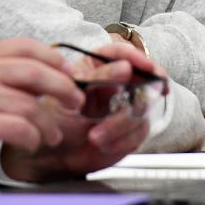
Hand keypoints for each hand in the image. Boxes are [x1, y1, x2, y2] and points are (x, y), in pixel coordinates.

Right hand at [0, 38, 83, 186]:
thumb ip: (7, 75)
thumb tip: (50, 75)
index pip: (25, 46)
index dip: (53, 57)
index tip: (69, 71)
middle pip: (35, 71)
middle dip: (64, 87)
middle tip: (76, 101)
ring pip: (32, 106)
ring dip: (50, 124)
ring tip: (52, 134)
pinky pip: (22, 129)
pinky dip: (34, 138)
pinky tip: (32, 142)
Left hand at [1, 41, 167, 181]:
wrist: (52, 149)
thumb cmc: (55, 115)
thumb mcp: (71, 92)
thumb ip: (98, 78)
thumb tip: (125, 67)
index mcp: (98, 65)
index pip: (124, 54)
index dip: (141, 60)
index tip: (152, 71)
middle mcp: (116, 84)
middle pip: (142, 83)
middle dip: (139, 99)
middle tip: (127, 110)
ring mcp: (125, 108)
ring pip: (141, 112)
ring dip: (120, 127)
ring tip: (94, 136)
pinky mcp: (131, 131)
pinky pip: (138, 135)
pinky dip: (120, 141)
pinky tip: (101, 144)